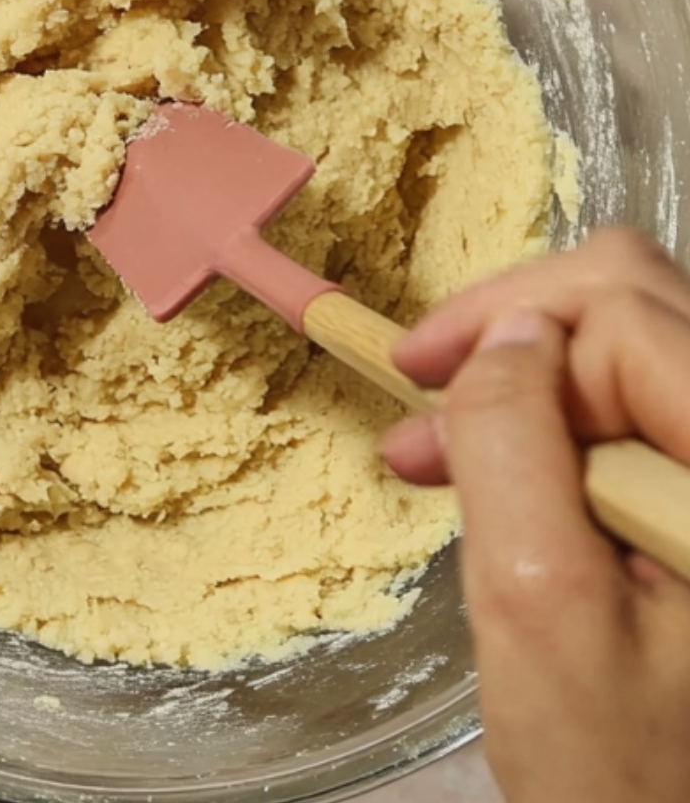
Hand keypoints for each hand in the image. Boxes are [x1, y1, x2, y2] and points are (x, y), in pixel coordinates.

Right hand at [382, 229, 689, 802]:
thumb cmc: (626, 775)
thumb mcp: (536, 605)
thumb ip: (511, 446)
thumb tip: (504, 334)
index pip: (624, 317)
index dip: (506, 331)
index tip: (410, 372)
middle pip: (640, 301)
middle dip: (511, 337)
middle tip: (420, 390)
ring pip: (639, 343)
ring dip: (529, 381)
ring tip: (440, 448)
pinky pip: (647, 400)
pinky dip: (565, 419)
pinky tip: (507, 469)